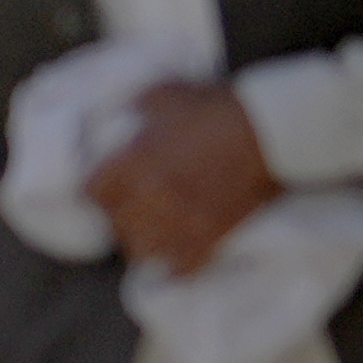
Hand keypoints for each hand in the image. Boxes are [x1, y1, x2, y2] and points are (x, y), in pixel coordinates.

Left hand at [84, 79, 281, 274]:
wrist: (269, 132)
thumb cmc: (217, 108)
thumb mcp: (167, 93)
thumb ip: (140, 105)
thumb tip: (130, 114)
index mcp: (135, 162)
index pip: (93, 191)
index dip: (99, 189)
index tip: (108, 187)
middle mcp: (151, 198)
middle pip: (117, 225)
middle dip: (121, 216)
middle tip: (133, 208)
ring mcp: (180, 224)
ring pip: (144, 251)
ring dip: (145, 241)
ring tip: (153, 233)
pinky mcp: (210, 240)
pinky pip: (180, 269)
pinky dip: (176, 265)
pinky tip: (179, 253)